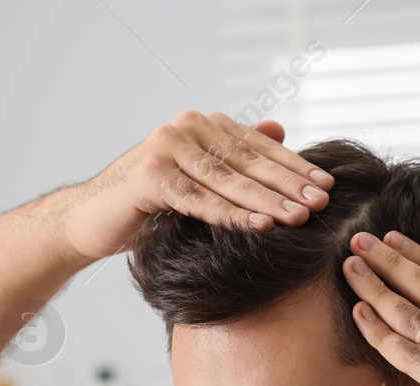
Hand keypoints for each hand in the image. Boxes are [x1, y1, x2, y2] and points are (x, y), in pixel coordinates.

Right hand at [62, 110, 333, 261]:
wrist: (93, 220)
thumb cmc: (149, 204)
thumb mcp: (199, 180)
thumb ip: (235, 155)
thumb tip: (279, 129)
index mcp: (202, 125)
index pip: (257, 146)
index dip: (293, 166)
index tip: (326, 187)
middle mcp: (185, 129)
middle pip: (247, 161)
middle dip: (287, 184)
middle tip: (321, 203)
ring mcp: (165, 149)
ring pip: (227, 180)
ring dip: (266, 200)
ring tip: (298, 217)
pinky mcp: (149, 177)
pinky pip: (199, 200)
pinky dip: (231, 214)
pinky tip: (258, 226)